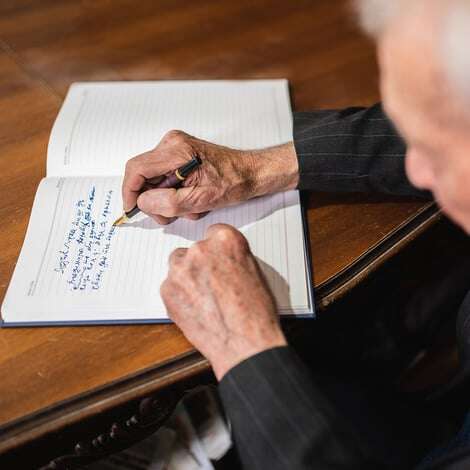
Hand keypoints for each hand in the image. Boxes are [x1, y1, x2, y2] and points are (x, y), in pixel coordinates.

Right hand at [122, 130, 297, 223]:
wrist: (251, 173)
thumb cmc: (233, 183)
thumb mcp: (200, 200)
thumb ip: (168, 203)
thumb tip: (142, 202)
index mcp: (175, 150)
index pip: (136, 169)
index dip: (130, 192)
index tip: (132, 210)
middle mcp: (172, 144)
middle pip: (143, 177)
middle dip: (154, 201)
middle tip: (171, 216)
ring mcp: (175, 149)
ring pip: (154, 181)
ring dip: (168, 200)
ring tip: (190, 207)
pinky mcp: (180, 156)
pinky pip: (165, 179)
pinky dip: (175, 194)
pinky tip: (192, 200)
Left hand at [161, 224, 286, 379]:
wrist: (243, 344)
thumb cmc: (255, 313)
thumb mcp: (254, 271)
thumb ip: (233, 257)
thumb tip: (222, 258)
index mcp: (226, 240)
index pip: (214, 233)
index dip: (217, 250)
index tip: (218, 258)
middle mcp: (201, 249)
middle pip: (195, 249)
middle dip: (202, 264)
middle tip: (213, 283)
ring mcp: (181, 269)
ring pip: (179, 265)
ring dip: (187, 276)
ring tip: (204, 297)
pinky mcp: (167, 289)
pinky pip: (170, 285)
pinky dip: (179, 294)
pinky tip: (196, 308)